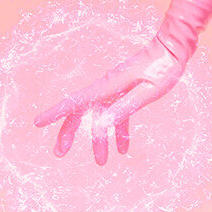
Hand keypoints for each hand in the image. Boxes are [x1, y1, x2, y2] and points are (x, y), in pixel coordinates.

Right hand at [33, 37, 184, 164]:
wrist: (174, 48)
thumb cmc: (164, 68)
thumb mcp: (149, 92)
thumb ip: (126, 107)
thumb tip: (102, 125)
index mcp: (108, 86)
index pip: (75, 101)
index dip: (55, 113)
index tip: (37, 123)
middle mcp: (108, 87)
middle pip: (81, 111)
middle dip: (69, 133)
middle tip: (60, 153)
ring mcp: (116, 89)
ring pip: (100, 117)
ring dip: (98, 139)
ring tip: (101, 162)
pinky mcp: (128, 91)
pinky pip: (118, 114)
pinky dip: (119, 131)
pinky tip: (124, 149)